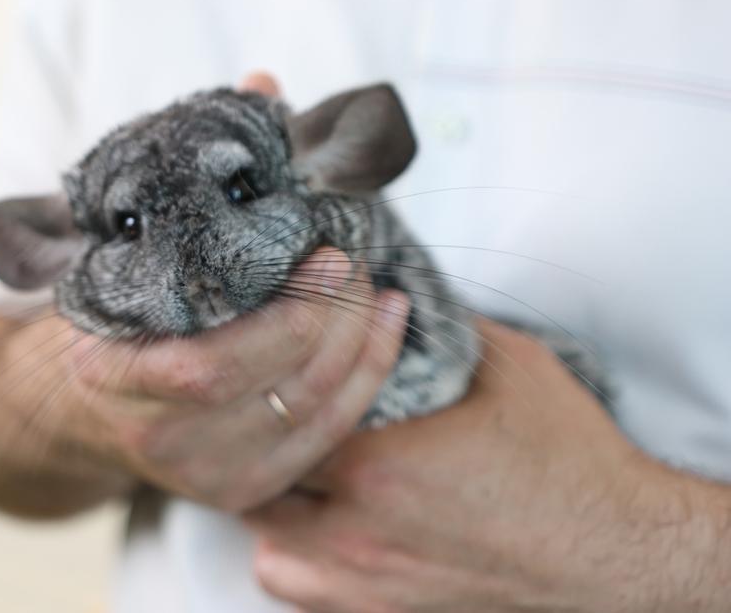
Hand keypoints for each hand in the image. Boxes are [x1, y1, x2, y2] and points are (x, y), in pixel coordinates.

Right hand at [5, 247, 407, 511]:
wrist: (76, 413)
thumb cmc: (102, 327)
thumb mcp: (109, 280)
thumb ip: (167, 248)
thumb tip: (260, 177)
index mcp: (117, 383)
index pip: (215, 369)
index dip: (288, 317)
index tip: (328, 259)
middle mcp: (165, 443)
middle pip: (283, 389)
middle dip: (339, 317)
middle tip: (352, 261)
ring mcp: (210, 476)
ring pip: (318, 411)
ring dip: (361, 340)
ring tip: (371, 286)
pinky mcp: (249, 490)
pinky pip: (331, 435)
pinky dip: (370, 373)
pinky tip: (388, 321)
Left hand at [246, 320, 730, 611]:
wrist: (619, 554)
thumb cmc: (569, 463)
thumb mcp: (510, 367)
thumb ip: (440, 326)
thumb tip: (395, 295)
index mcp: (378, 465)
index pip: (283, 415)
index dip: (278, 383)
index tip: (285, 363)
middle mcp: (357, 533)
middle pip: (258, 484)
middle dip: (261, 443)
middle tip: (277, 410)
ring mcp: (365, 583)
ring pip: (266, 544)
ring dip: (269, 504)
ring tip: (293, 468)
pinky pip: (294, 589)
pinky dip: (292, 557)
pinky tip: (319, 525)